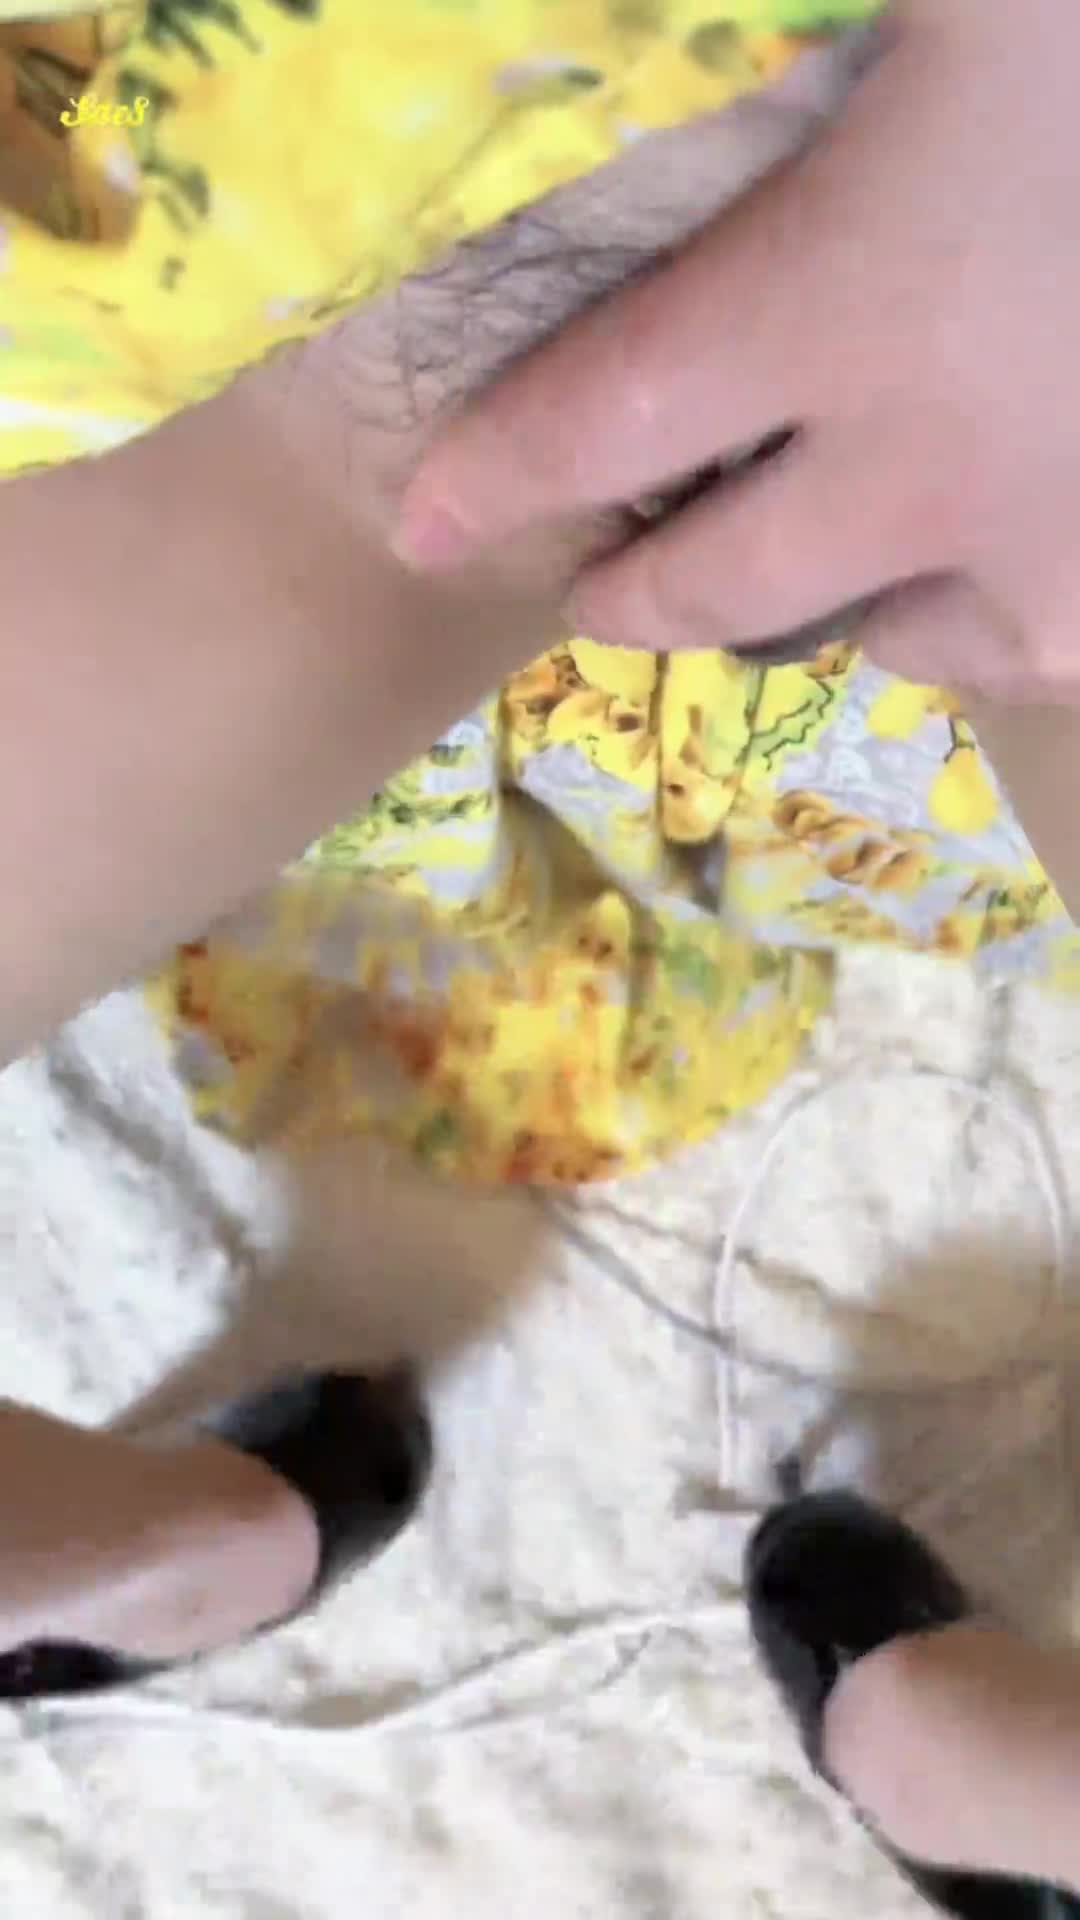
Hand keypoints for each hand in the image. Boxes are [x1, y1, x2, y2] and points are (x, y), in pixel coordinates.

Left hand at [395, 0, 1079, 704]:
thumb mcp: (962, 0)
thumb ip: (775, 38)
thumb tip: (597, 35)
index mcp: (848, 299)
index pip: (604, 418)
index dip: (502, 474)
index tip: (426, 521)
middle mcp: (926, 472)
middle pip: (715, 584)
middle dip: (633, 594)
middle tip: (599, 591)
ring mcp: (1043, 561)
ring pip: (872, 634)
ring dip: (823, 589)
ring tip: (832, 535)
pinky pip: (1003, 649)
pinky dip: (969, 606)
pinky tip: (991, 533)